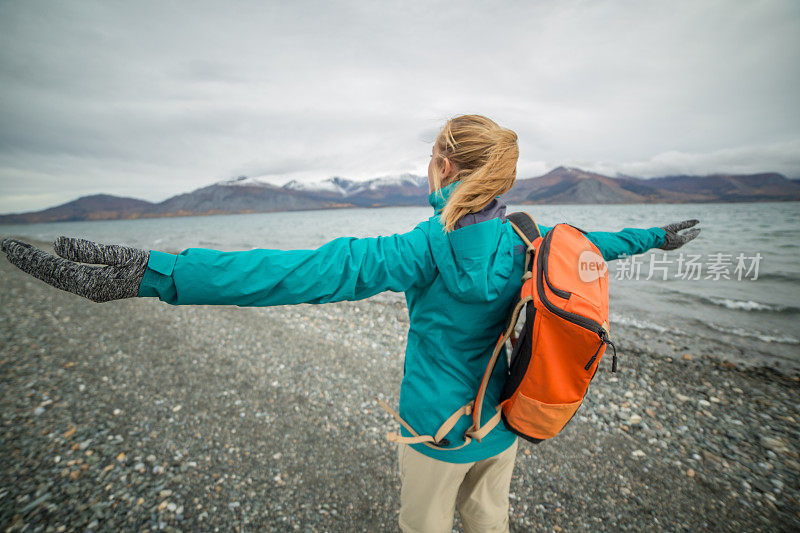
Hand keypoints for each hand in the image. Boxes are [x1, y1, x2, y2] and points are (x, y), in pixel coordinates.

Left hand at [1, 236, 148, 301]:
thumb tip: (56, 244)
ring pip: (56, 277)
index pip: (51, 268)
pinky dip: (52, 269)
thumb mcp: (119, 253)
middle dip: (27, 261)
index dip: (29, 257)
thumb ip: (88, 250)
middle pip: (49, 274)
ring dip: (37, 265)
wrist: (164, 279)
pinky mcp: (96, 286)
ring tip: (20, 254)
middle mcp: (87, 290)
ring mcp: (91, 290)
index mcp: (90, 283)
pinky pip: (66, 278)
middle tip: (7, 247)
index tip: (9, 246)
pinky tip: (47, 263)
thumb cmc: (146, 265)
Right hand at [658, 219, 700, 249]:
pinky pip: (676, 242)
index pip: (691, 236)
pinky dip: (679, 238)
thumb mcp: (675, 226)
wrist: (651, 240)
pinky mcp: (668, 247)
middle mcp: (679, 245)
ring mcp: (673, 247)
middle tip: (695, 230)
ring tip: (686, 232)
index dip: (695, 232)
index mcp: (681, 240)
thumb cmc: (663, 232)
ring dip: (685, 236)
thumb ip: (686, 224)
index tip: (699, 229)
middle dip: (690, 234)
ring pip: (681, 241)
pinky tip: (676, 236)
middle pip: (687, 239)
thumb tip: (698, 221)